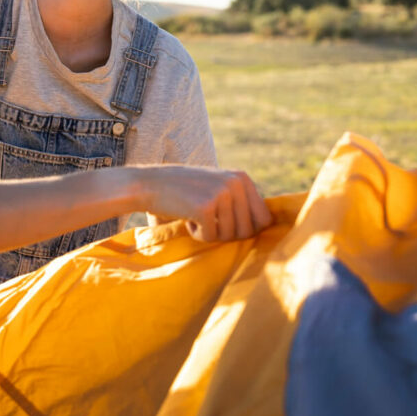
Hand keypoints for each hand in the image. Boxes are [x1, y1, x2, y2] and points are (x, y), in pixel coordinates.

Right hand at [140, 165, 271, 241]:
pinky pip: (210, 237)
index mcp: (242, 178)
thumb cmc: (182, 191)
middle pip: (248, 231)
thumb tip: (268, 227)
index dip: (246, 229)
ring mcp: (221, 194)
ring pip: (229, 236)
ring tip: (194, 214)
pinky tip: (186, 217)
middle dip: (227, 233)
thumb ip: (240, 201)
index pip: (264, 219)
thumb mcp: (217, 186)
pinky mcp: (205, 207)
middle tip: (207, 221)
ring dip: (210, 232)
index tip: (226, 225)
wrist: (148, 184)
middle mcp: (236, 184)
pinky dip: (196, 234)